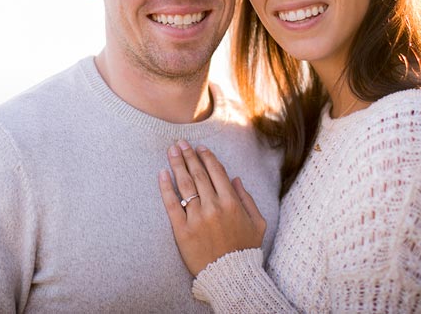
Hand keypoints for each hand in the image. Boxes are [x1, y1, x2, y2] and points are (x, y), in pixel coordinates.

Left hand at [158, 140, 266, 275]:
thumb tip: (236, 179)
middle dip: (189, 155)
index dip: (207, 157)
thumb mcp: (257, 223)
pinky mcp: (182, 230)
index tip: (199, 148)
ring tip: (171, 151)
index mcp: (232, 203)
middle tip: (180, 143)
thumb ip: (247, 199)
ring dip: (177, 164)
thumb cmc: (245, 250)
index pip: (216, 172)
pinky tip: (162, 174)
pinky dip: (166, 187)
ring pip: (185, 185)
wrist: (230, 276)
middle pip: (198, 174)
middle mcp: (214, 207)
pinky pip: (172, 204)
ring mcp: (197, 218)